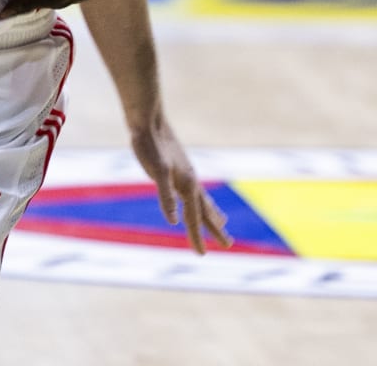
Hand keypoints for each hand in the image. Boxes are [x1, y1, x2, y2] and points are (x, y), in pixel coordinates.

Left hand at [129, 118, 230, 254]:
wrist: (148, 121)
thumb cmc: (150, 146)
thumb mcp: (157, 172)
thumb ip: (165, 196)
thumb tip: (173, 221)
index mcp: (187, 184)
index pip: (193, 218)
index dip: (197, 237)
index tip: (203, 255)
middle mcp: (190, 180)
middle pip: (205, 210)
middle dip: (215, 228)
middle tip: (228, 244)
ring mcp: (186, 173)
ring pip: (202, 198)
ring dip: (212, 212)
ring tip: (222, 222)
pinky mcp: (178, 167)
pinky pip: (193, 189)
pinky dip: (199, 198)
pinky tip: (195, 197)